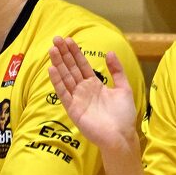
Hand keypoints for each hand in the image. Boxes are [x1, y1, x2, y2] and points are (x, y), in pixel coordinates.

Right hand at [48, 36, 138, 152]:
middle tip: (56, 39)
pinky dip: (58, 82)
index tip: (68, 39)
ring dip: (58, 64)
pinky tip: (52, 69)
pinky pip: (64, 93)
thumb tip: (109, 53)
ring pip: (66, 78)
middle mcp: (83, 90)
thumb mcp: (123, 88)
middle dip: (64, 54)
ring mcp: (77, 99)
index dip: (75, 52)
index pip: (82, 65)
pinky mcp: (73, 110)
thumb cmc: (123, 115)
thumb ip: (117, 71)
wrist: (121, 135)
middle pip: (71, 68)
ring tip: (52, 49)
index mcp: (94, 85)